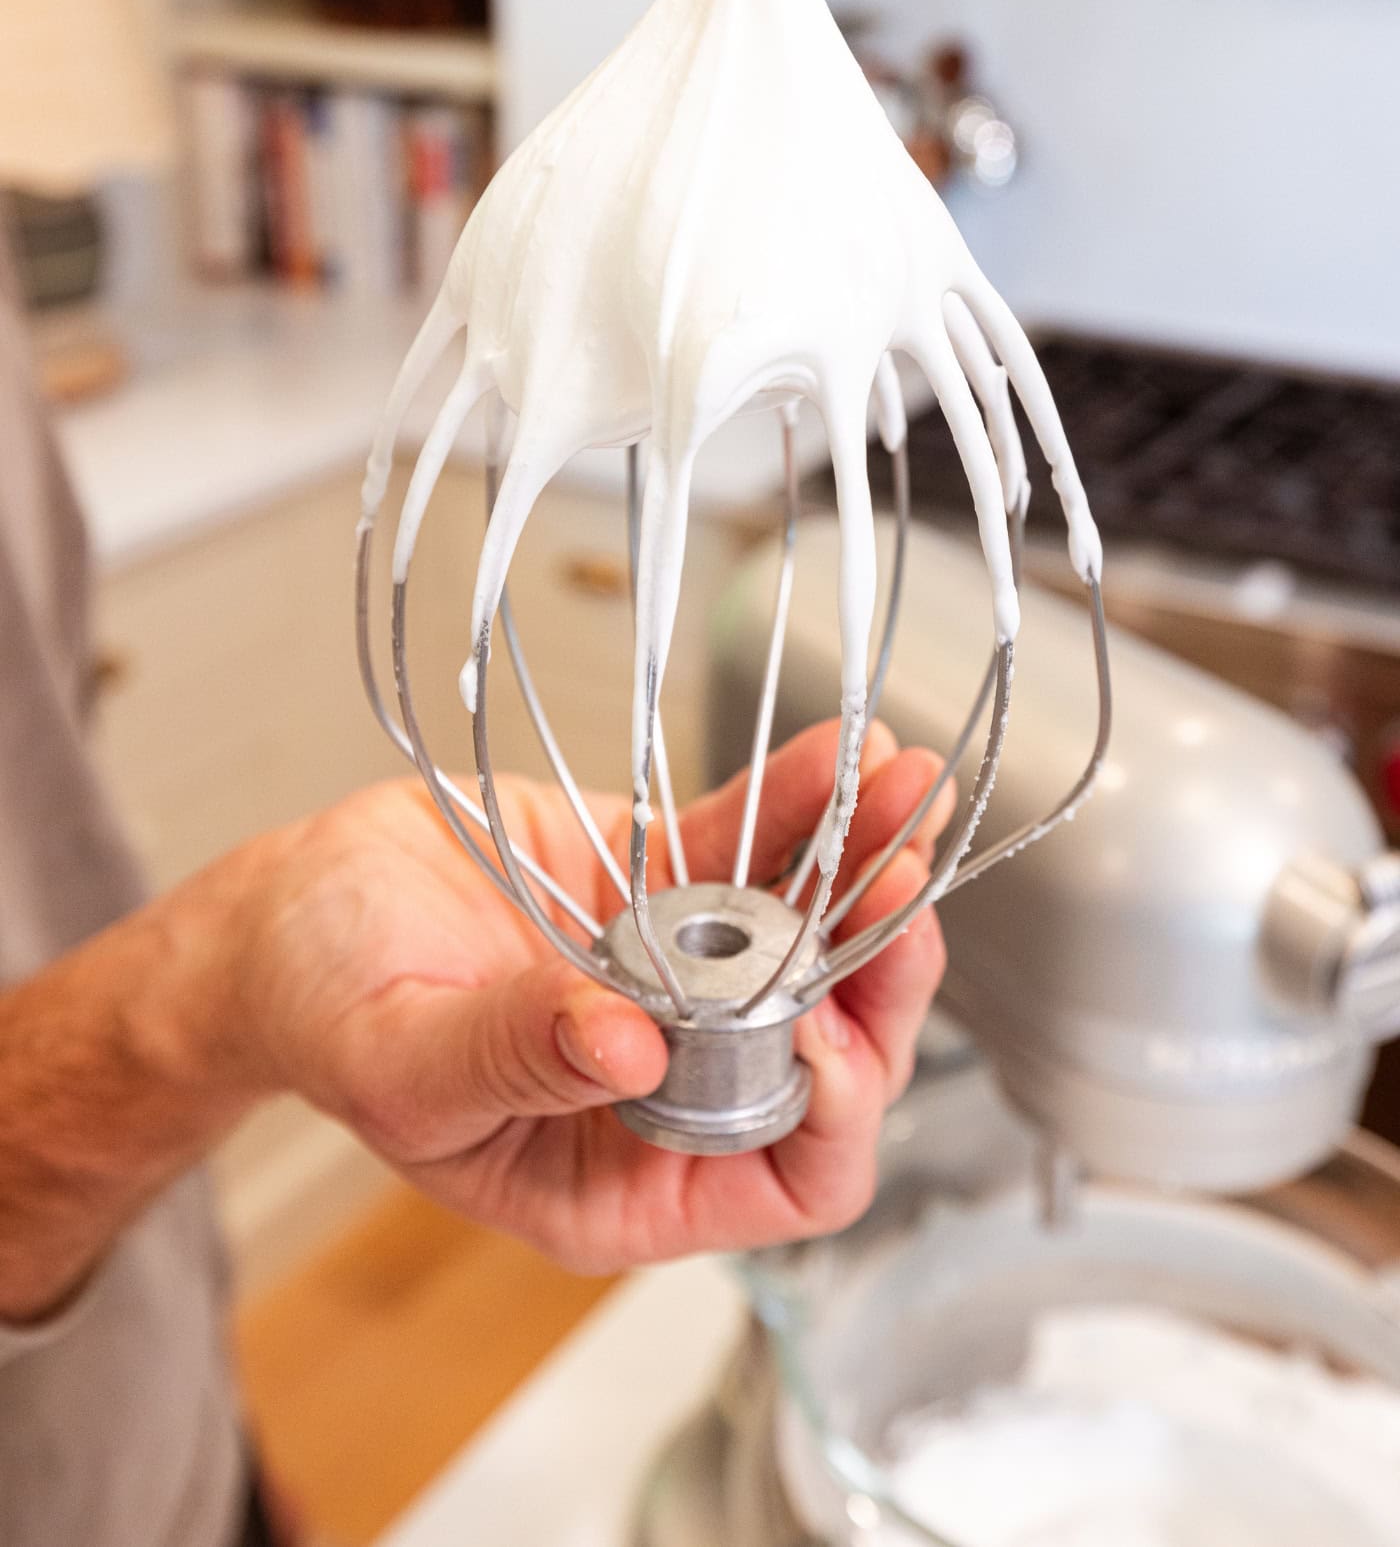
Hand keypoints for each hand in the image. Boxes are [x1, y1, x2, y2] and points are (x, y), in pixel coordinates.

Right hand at [227, 722, 950, 1269]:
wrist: (288, 910)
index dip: (834, 1108)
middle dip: (880, 976)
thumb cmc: (320, 1011)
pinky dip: (800, 805)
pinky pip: (751, 850)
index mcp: (620, 1178)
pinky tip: (840, 758)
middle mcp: (672, 1085)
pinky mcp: (659, 886)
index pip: (788, 1178)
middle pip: (832, 1053)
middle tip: (901, 890)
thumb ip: (510, 1057)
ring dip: (865, 872)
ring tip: (903, 793)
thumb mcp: (398, 1057)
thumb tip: (631, 1051)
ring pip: (811, 940)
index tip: (823, 1020)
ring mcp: (676, 979)